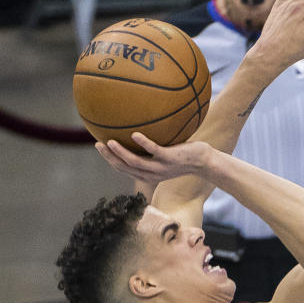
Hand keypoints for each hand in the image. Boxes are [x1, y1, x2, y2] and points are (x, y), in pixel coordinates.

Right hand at [95, 133, 210, 184]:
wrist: (205, 162)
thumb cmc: (185, 156)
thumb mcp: (166, 155)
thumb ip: (153, 148)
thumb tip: (140, 129)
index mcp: (148, 174)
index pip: (124, 169)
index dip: (110, 160)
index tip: (100, 147)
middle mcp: (152, 174)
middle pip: (125, 168)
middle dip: (109, 157)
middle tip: (98, 144)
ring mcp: (161, 167)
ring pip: (135, 162)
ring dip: (120, 153)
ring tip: (109, 141)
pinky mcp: (171, 158)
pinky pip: (154, 150)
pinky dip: (143, 143)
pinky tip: (134, 134)